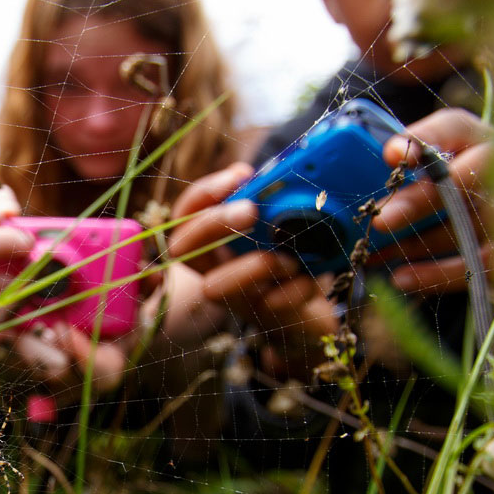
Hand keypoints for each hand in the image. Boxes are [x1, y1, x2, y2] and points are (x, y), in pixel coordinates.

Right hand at [165, 163, 338, 375]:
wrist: (310, 314)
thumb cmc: (291, 259)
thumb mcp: (281, 229)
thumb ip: (273, 205)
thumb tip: (279, 175)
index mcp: (213, 244)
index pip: (183, 216)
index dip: (203, 195)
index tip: (239, 175)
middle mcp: (213, 271)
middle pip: (182, 249)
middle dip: (213, 223)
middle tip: (251, 210)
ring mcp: (234, 299)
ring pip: (214, 287)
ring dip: (253, 266)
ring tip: (288, 258)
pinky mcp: (265, 319)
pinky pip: (271, 305)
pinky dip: (296, 289)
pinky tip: (311, 280)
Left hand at [371, 108, 493, 293]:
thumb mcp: (475, 154)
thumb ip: (430, 166)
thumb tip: (368, 193)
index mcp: (488, 136)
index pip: (456, 126)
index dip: (424, 136)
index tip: (391, 155)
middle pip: (466, 178)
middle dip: (421, 200)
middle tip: (380, 220)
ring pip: (475, 224)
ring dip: (421, 245)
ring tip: (376, 257)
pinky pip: (486, 262)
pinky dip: (441, 274)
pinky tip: (405, 279)